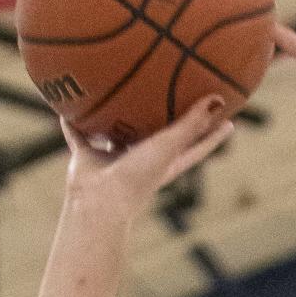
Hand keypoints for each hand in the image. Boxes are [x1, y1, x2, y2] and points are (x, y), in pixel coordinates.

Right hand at [60, 98, 233, 223]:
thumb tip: (219, 97)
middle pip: (157, 137)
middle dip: (165, 119)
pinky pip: (78, 135)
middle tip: (173, 94)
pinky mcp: (87, 159)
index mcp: (165, 164)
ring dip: (115, 118)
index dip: (212, 134)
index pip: (196, 146)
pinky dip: (72, 122)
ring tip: (117, 92)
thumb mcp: (169, 147)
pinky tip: (66, 102)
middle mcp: (141, 161)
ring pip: (116, 133)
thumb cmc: (137, 179)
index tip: (229, 120)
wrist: (98, 204)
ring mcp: (113, 160)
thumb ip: (192, 124)